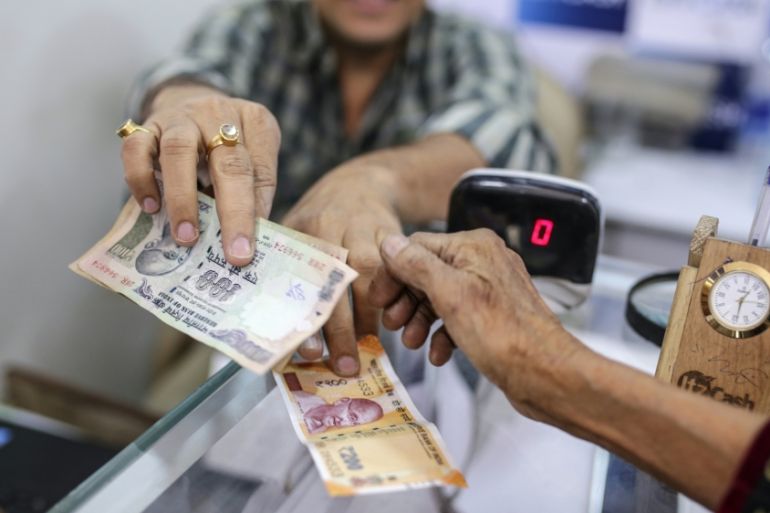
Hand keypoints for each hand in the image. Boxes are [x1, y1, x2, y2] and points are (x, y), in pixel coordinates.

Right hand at [121, 83, 280, 265]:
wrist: (189, 100)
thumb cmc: (227, 142)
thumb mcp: (252, 156)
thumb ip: (254, 191)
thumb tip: (248, 240)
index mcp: (255, 121)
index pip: (261, 169)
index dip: (255, 211)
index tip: (248, 249)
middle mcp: (219, 114)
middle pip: (229, 163)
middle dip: (232, 212)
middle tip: (231, 252)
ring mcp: (180, 117)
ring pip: (178, 152)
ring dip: (183, 199)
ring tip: (186, 236)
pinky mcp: (145, 125)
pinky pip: (136, 148)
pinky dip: (141, 180)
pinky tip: (151, 208)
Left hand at [282, 165, 401, 376]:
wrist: (362, 183)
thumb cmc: (319, 215)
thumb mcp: (292, 227)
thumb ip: (277, 264)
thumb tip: (257, 320)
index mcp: (305, 232)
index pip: (303, 281)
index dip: (307, 317)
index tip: (308, 352)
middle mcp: (337, 230)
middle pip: (340, 285)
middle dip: (343, 330)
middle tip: (345, 366)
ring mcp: (369, 233)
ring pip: (373, 281)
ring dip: (372, 318)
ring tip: (368, 349)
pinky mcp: (396, 237)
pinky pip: (399, 274)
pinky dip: (397, 301)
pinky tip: (392, 323)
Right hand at [368, 230, 579, 406]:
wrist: (545, 374)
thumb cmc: (504, 335)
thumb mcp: (450, 295)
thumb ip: (417, 265)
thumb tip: (391, 243)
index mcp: (473, 247)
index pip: (416, 247)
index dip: (393, 274)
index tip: (378, 299)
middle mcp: (483, 261)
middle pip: (426, 272)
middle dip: (406, 300)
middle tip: (392, 323)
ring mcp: (489, 289)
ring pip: (440, 297)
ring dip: (421, 319)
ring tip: (411, 342)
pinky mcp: (492, 315)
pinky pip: (457, 316)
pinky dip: (443, 334)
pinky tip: (438, 353)